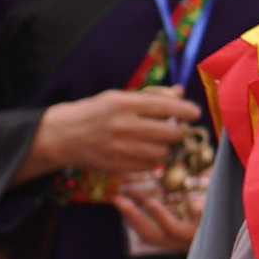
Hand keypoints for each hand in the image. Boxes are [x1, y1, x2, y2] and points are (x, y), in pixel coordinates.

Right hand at [30, 84, 197, 191]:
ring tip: (159, 141)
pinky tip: (146, 152)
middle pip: (168, 132)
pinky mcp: (116, 166)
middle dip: (178, 131)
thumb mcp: (118, 97)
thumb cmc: (95, 112)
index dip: (185, 111)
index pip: (165, 107)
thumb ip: (150, 96)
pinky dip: (152, 160)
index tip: (195, 113)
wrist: (63, 135)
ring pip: (161, 152)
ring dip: (165, 147)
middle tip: (178, 129)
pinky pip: (147, 166)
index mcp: (124, 104)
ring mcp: (119, 148)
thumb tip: (180, 93)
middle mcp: (123, 126)